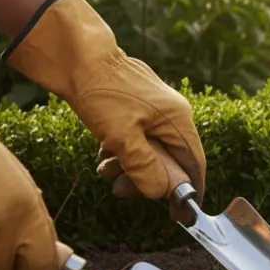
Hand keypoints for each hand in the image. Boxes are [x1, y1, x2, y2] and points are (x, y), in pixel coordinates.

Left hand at [2, 0, 206, 223]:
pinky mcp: (134, 105)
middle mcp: (171, 113)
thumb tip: (162, 193)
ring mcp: (153, 108)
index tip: (178, 215)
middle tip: (120, 189)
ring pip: (151, 149)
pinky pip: (138, 137)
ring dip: (130, 166)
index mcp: (177, 119)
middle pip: (171, 159)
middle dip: (147, 179)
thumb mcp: (121, 138)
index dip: (188, 191)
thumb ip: (145, 168)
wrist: (74, 54)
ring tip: (104, 170)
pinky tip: (102, 152)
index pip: (195, 164)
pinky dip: (123, 151)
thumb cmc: (100, 91)